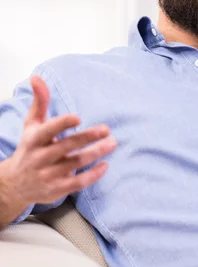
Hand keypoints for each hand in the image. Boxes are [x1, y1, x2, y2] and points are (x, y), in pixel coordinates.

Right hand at [2, 75, 116, 213]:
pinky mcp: (57, 189)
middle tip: (106, 130)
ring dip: (96, 153)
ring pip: (75, 163)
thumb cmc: (29, 149)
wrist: (15, 184)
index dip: (62, 124)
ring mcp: (48, 175)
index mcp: (34, 139)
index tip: (78, 117)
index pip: (48, 130)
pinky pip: (78, 182)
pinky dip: (93, 174)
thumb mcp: (31, 125)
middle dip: (88, 137)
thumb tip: (37, 76)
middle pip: (67, 146)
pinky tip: (105, 165)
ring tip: (112, 143)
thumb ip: (39, 102)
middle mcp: (40, 157)